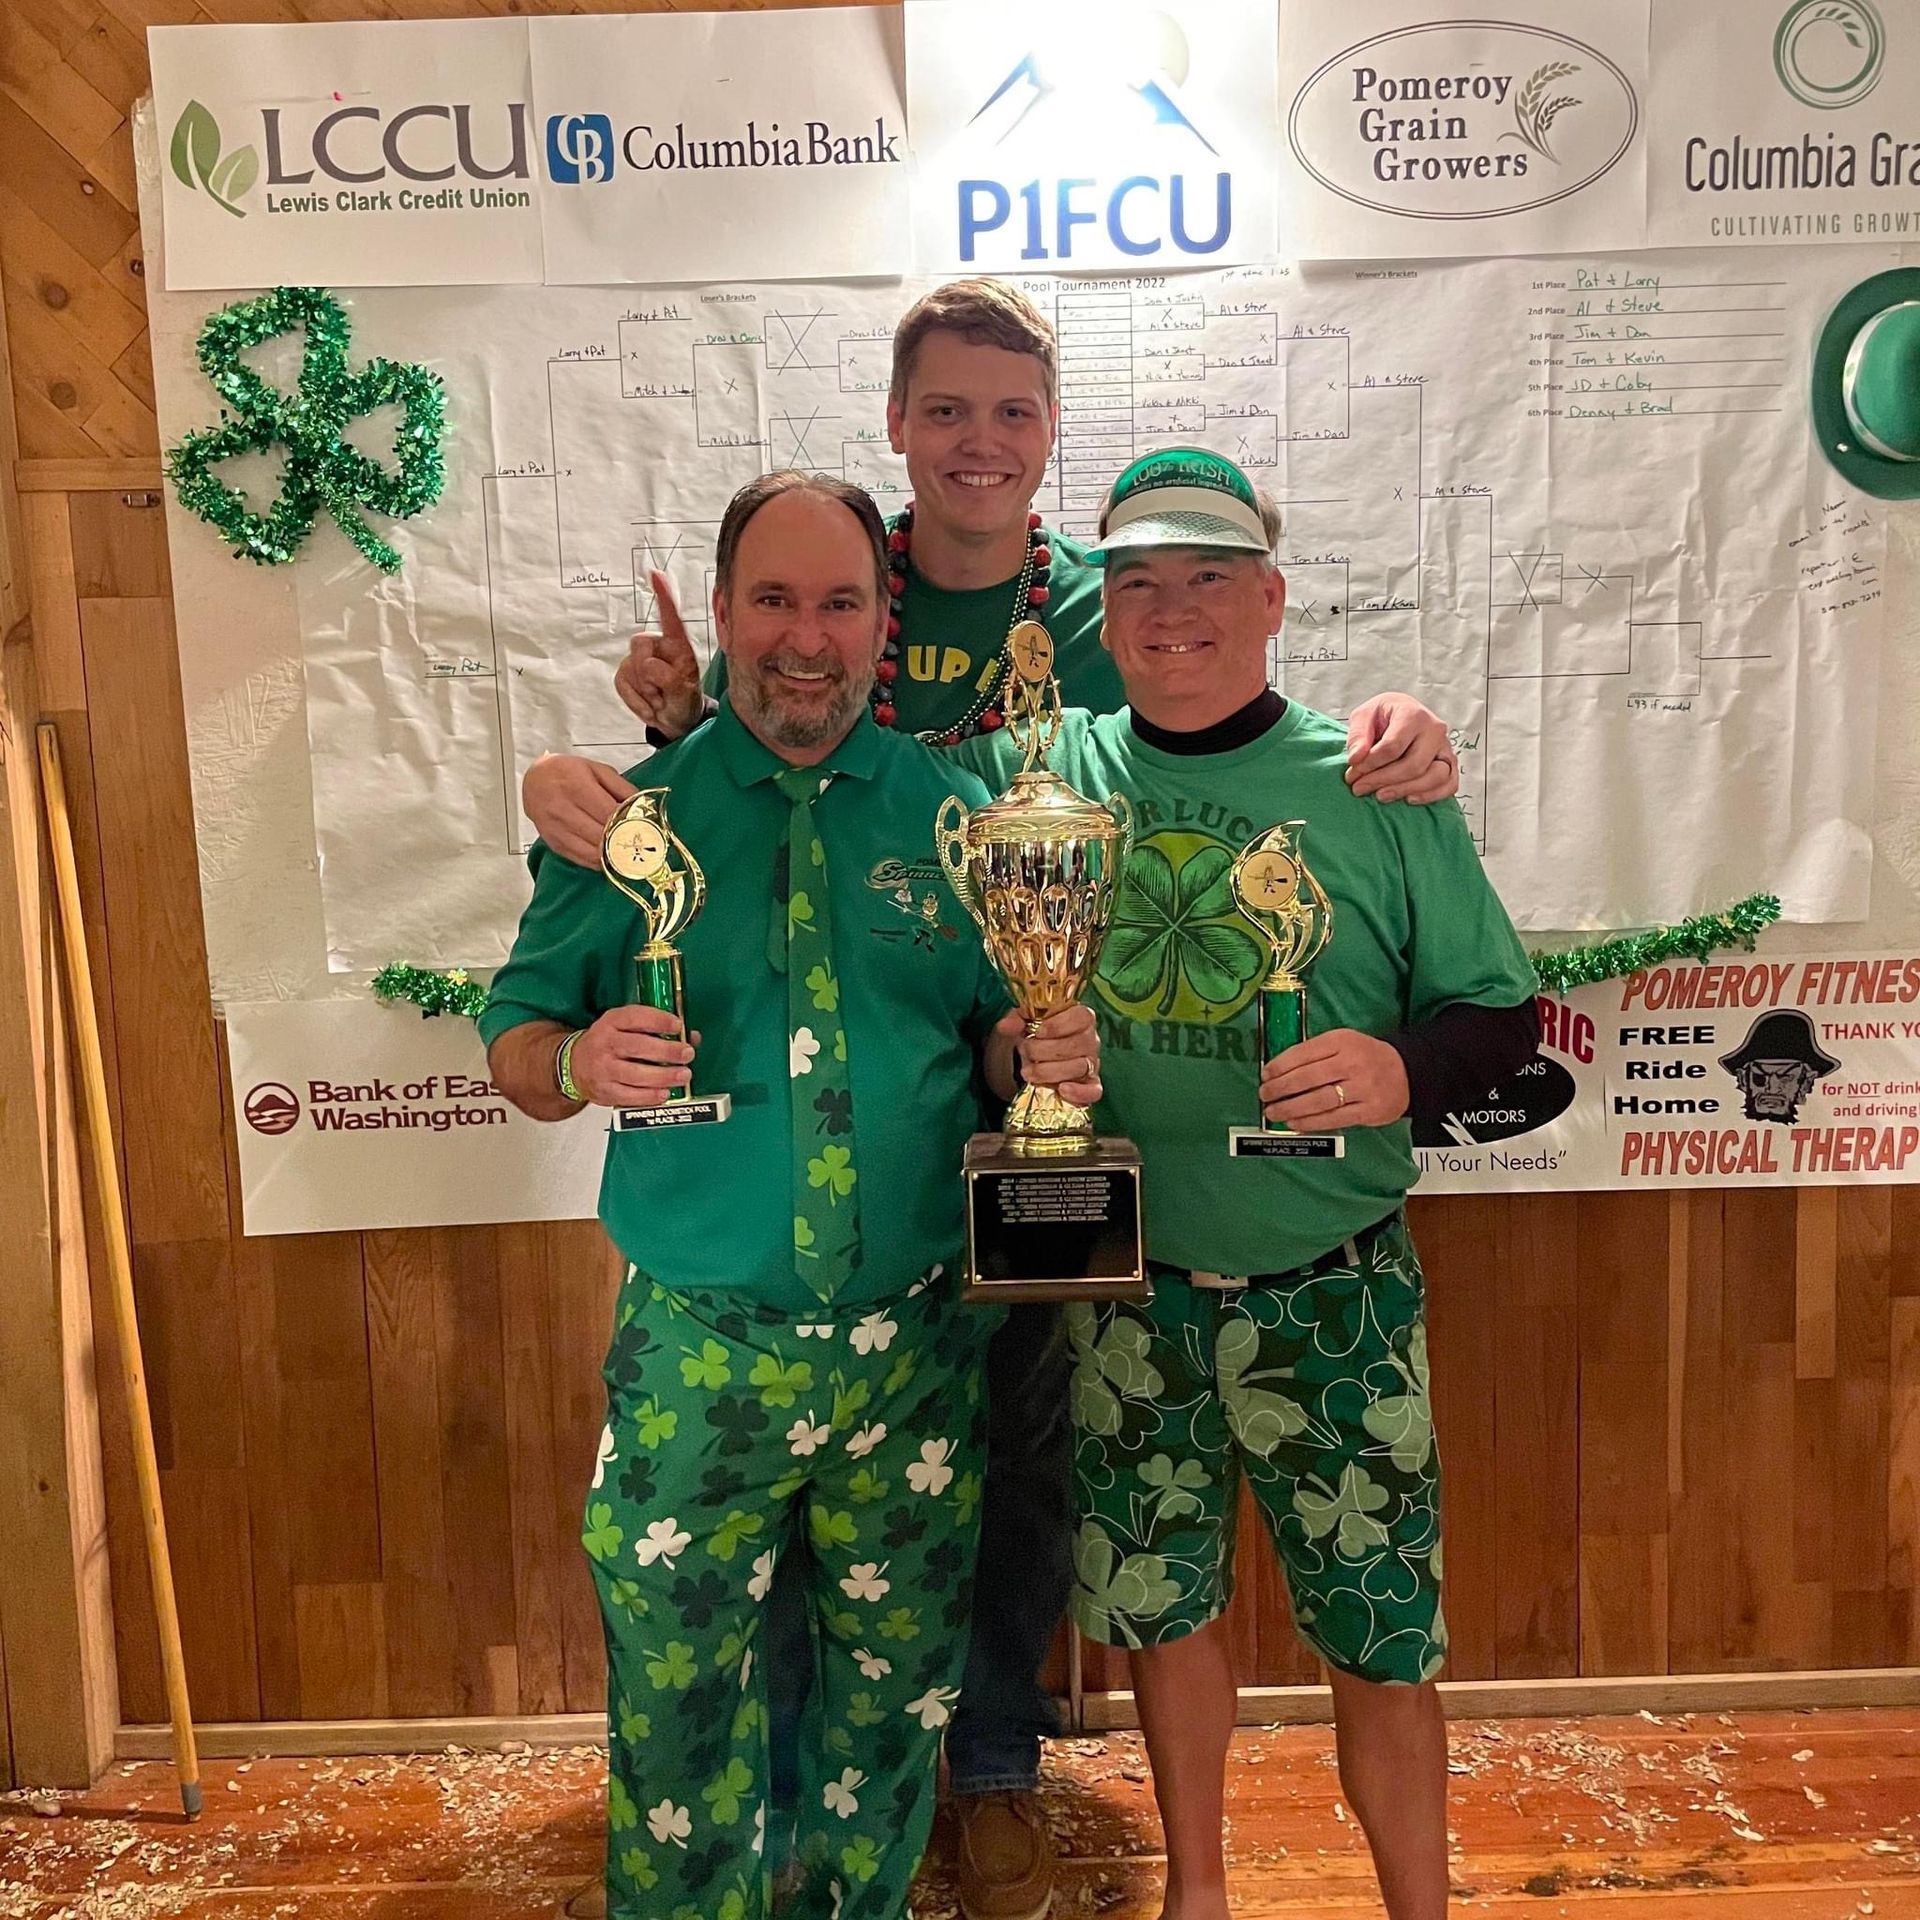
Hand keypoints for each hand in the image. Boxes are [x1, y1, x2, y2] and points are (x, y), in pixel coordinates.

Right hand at [523, 755, 636, 868]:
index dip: (629, 823)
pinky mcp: (554, 844)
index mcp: (577, 787)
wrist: (534, 780)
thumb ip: (622, 787)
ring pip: (592, 852)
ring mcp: (557, 830)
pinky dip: (599, 861)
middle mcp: (563, 810)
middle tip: (640, 842)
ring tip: (628, 851)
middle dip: (624, 841)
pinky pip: (581, 859)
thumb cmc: (567, 773)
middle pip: (602, 836)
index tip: (645, 828)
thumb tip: (643, 806)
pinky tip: (610, 856)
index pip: (609, 814)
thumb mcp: (597, 769)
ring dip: (613, 855)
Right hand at [569, 1005, 700, 1108]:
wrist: (573, 1065)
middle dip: (667, 1051)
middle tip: (687, 1054)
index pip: (635, 1017)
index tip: (678, 1025)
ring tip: (684, 1075)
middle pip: (639, 1047)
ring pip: (636, 1074)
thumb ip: (656, 1029)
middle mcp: (605, 1043)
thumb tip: (692, 1036)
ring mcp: (603, 1069)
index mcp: (611, 1022)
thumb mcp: (625, 1028)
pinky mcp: (605, 1091)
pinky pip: (630, 1096)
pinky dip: (650, 1096)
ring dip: (664, 1076)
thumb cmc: (607, 1044)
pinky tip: (665, 1092)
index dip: (658, 1020)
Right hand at [615, 571, 705, 738]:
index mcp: (677, 646)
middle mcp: (657, 646)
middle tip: (663, 694)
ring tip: (659, 700)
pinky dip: (635, 701)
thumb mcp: (685, 693)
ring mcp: (639, 659)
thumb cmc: (684, 702)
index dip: (662, 595)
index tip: (655, 573)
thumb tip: (650, 666)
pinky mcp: (626, 672)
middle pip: (639, 645)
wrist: (675, 721)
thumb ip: (670, 678)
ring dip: (644, 693)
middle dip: (648, 675)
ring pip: (629, 668)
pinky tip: (649, 706)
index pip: (670, 617)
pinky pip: (621, 683)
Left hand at [1002, 1003, 1102, 1108]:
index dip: (1060, 1025)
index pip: (1082, 1017)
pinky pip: (1094, 1091)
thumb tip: (1007, 1025)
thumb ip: (1015, 1020)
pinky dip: (1080, 1092)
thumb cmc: (1034, 1035)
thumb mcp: (1022, 1023)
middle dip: (1046, 1050)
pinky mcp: (1090, 1086)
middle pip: (1078, 1043)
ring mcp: (1092, 1063)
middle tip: (1025, 1051)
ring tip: (1028, 1072)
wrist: (1033, 1058)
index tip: (1038, 1032)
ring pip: (1081, 1067)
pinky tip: (1061, 1089)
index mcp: (1080, 1018)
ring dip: (1050, 1071)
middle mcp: (1090, 1040)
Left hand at [1259, 1029, 1407, 1130]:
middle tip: (1264, 1095)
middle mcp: (1352, 1063)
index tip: (1265, 1075)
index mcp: (1342, 1041)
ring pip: (1318, 1100)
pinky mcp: (1368, 1111)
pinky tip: (1295, 1123)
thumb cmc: (1365, 1056)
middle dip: (1281, 1088)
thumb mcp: (1343, 1042)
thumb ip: (1315, 1052)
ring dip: (1291, 1108)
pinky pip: (1333, 1118)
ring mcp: (1362, 1088)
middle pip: (1308, 1077)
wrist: (1408, 1072)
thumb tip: (1279, 1070)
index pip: (1304, 1053)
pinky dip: (1310, 1122)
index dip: (1280, 1065)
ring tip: (1273, 1112)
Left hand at [1344, 693, 1458, 802]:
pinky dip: (1431, 795)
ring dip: (1405, 790)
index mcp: (1412, 714)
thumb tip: (1356, 758)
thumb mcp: (1363, 716)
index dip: (1370, 764)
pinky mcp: (1450, 763)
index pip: (1393, 746)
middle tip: (1359, 788)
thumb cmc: (1382, 716)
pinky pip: (1450, 784)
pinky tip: (1408, 799)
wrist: (1401, 714)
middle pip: (1414, 765)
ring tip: (1380, 796)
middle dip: (1383, 780)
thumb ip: (1357, 735)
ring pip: (1435, 776)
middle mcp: (1434, 730)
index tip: (1352, 773)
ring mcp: (1445, 747)